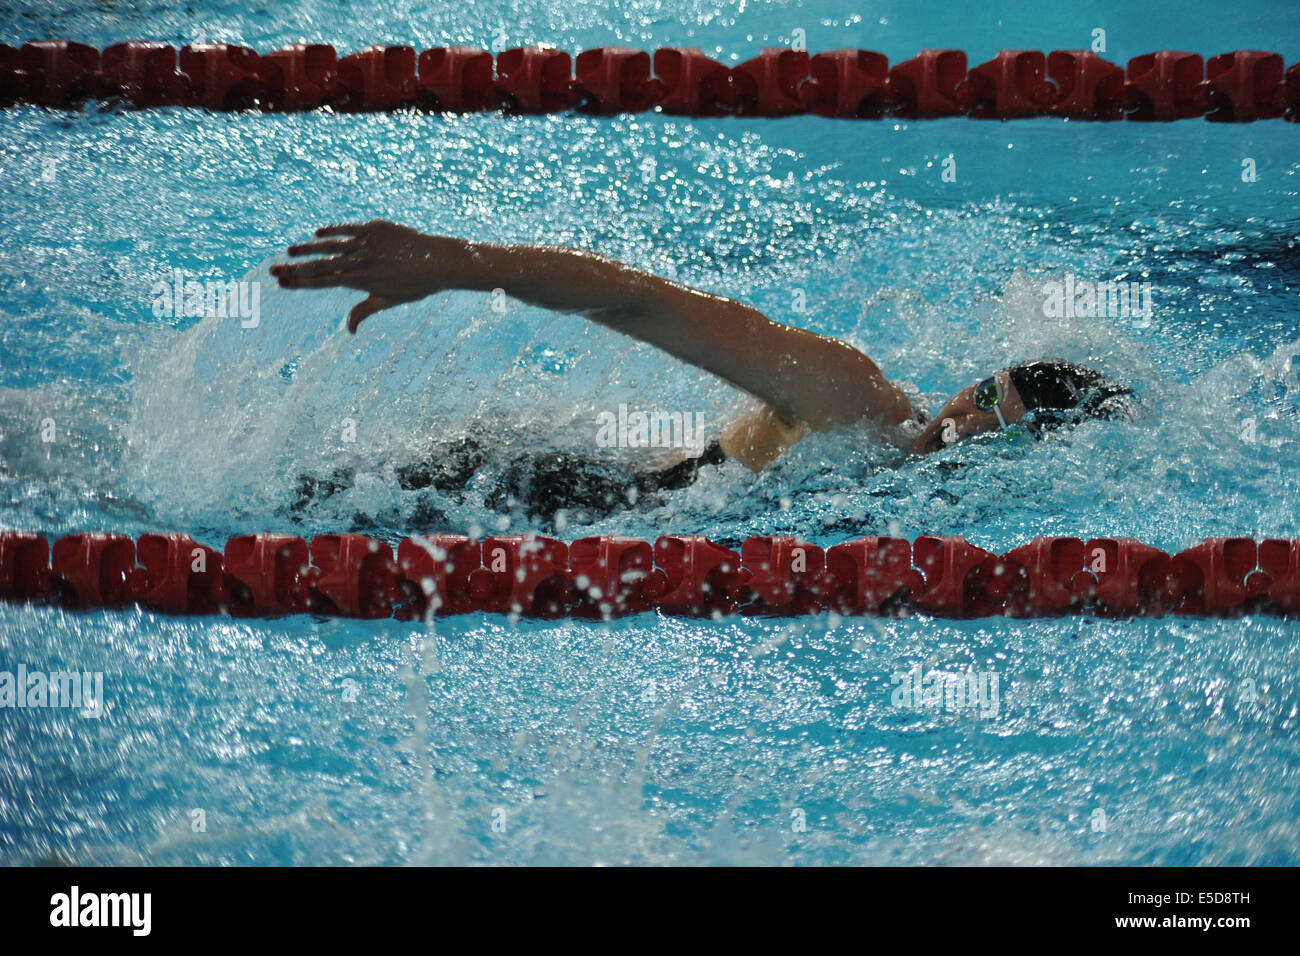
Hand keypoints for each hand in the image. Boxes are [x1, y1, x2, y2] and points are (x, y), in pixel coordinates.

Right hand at [271, 220, 470, 332]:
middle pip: (321, 265)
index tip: (281, 283)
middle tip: (272, 269)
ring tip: (289, 251)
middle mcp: (360, 262)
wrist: (438, 262)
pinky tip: (317, 233)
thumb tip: (348, 331)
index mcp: (360, 281)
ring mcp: (367, 243)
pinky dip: (333, 230)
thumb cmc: (415, 285)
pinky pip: (349, 228)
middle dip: (295, 268)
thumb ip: (364, 311)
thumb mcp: (388, 301)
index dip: (301, 283)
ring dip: (309, 249)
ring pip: (331, 245)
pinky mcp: (375, 228)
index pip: (323, 282)